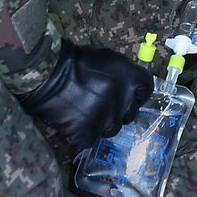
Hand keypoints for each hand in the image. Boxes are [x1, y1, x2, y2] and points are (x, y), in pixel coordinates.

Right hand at [18, 38, 151, 149]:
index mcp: (132, 78)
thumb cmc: (76, 61)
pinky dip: (84, 132)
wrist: (49, 75)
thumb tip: (126, 85)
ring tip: (84, 109)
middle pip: (130, 113)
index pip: (146, 90)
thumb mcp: (107, 58)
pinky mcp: (90, 134)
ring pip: (112, 128)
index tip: (127, 94)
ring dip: (102, 122)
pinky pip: (92, 138)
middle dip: (118, 110)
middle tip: (100, 102)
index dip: (136, 93)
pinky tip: (74, 119)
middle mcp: (126, 101)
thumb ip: (122, 73)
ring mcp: (108, 119)